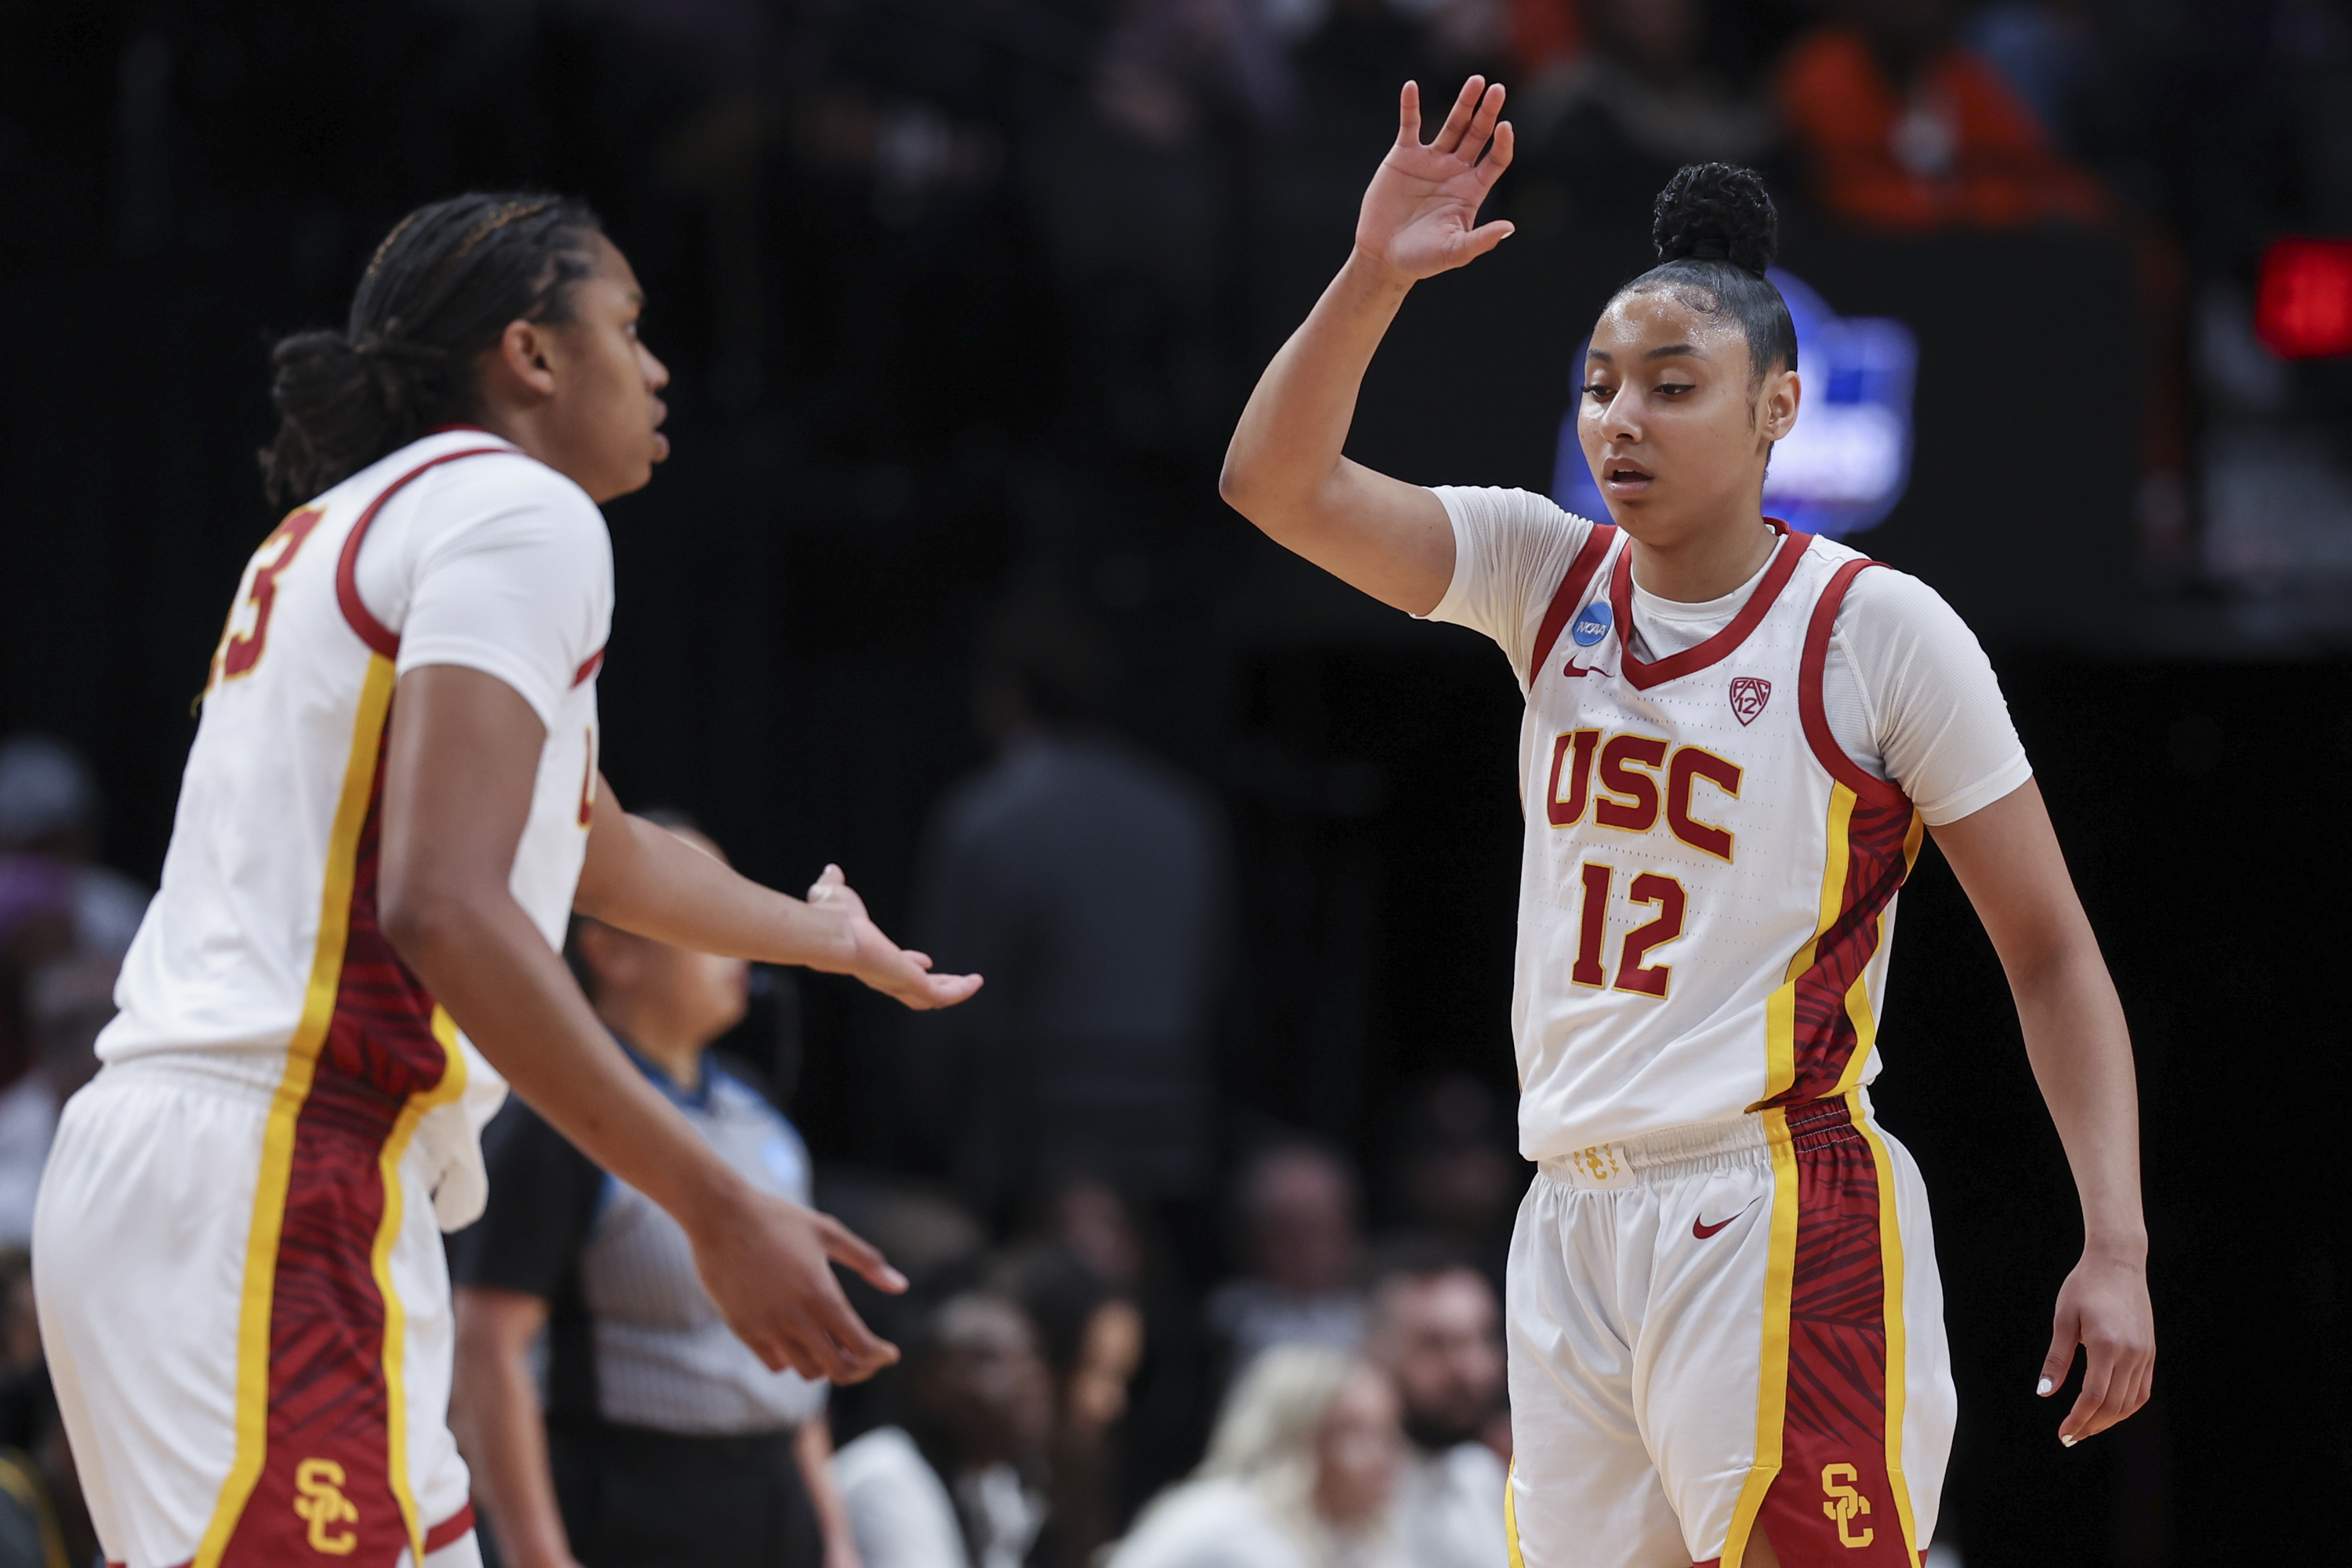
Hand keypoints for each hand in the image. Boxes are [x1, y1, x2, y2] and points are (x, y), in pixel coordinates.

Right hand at [689, 1184, 909, 1382]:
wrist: (721, 1216)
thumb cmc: (779, 1219)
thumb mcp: (829, 1232)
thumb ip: (867, 1261)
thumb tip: (901, 1286)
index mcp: (820, 1293)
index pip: (859, 1344)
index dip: (879, 1356)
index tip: (890, 1354)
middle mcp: (794, 1317)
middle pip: (836, 1369)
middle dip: (858, 1369)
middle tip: (867, 1359)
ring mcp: (766, 1327)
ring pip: (806, 1371)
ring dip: (825, 1365)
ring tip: (834, 1348)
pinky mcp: (743, 1329)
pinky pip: (775, 1363)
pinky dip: (792, 1360)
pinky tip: (801, 1342)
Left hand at [805, 864, 982, 1009]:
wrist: (833, 933)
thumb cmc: (830, 917)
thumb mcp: (836, 895)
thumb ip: (833, 885)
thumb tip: (831, 870)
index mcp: (868, 960)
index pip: (894, 969)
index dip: (911, 964)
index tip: (926, 960)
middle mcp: (883, 976)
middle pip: (914, 990)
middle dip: (935, 983)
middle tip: (953, 979)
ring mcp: (898, 982)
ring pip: (930, 997)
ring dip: (951, 989)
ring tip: (972, 983)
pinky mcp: (912, 984)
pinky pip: (941, 996)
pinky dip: (960, 991)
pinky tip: (976, 982)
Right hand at [1355, 77, 1515, 281]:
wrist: (1383, 256)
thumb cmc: (1421, 259)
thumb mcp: (1454, 252)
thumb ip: (1480, 240)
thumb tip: (1509, 229)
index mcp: (1471, 190)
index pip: (1496, 159)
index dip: (1503, 143)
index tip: (1505, 127)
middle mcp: (1455, 170)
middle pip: (1478, 134)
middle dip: (1488, 112)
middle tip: (1498, 90)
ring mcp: (1430, 161)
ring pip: (1452, 125)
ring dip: (1464, 103)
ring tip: (1476, 80)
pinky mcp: (1403, 157)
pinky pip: (1409, 125)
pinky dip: (1410, 106)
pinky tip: (1411, 86)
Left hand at [2038, 1246, 2154, 1444]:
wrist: (2118, 1262)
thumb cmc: (2084, 1286)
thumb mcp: (2064, 1319)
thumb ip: (2057, 1358)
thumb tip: (2045, 1392)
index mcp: (2106, 1345)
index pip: (2093, 1397)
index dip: (2078, 1419)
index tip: (2063, 1434)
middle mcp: (2131, 1354)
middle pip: (2113, 1405)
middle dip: (2091, 1426)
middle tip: (2070, 1437)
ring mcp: (2145, 1354)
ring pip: (2130, 1402)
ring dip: (2109, 1420)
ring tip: (2086, 1428)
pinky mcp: (2150, 1352)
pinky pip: (2142, 1390)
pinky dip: (2126, 1406)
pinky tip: (2109, 1411)